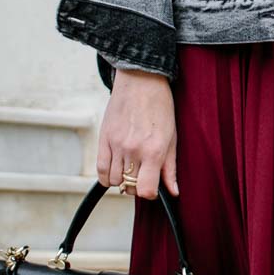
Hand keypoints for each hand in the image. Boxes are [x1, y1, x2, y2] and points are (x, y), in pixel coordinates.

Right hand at [98, 69, 179, 200]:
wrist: (141, 81)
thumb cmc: (161, 108)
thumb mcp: (172, 138)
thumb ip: (170, 168)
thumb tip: (173, 193)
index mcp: (153, 151)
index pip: (146, 190)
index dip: (150, 194)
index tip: (152, 188)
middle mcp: (133, 150)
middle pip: (129, 186)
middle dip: (136, 186)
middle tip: (143, 175)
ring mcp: (116, 145)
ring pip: (114, 180)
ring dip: (122, 180)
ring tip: (131, 168)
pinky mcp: (104, 138)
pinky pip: (100, 169)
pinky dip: (106, 176)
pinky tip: (115, 171)